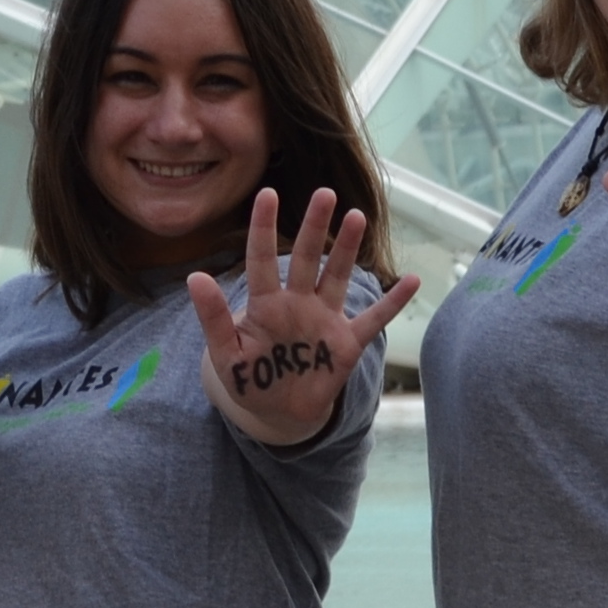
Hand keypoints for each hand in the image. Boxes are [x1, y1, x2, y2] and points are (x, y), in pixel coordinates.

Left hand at [190, 188, 419, 447]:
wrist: (279, 414)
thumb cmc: (250, 381)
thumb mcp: (225, 356)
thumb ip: (212, 318)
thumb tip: (195, 276)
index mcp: (264, 305)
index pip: (262, 259)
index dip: (264, 227)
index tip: (268, 194)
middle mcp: (296, 303)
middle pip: (307, 258)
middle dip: (315, 226)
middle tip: (325, 193)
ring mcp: (324, 320)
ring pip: (337, 276)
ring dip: (347, 249)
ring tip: (356, 216)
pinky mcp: (346, 343)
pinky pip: (374, 319)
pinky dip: (393, 302)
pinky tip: (412, 280)